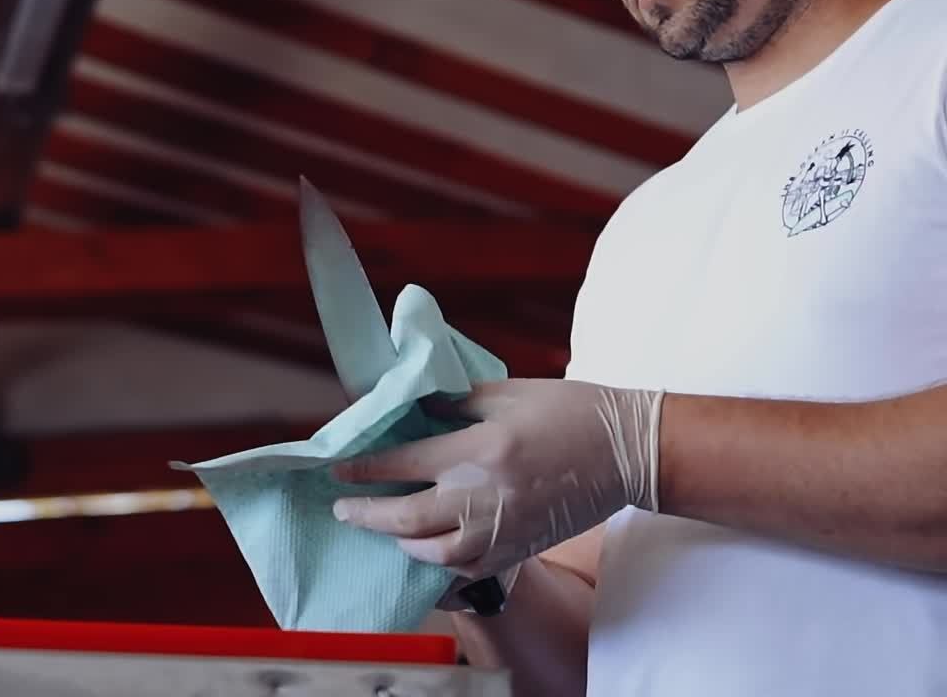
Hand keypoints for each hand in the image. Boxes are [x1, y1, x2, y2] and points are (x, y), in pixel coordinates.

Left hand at [332, 379, 662, 579]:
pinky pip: (469, 570)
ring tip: (384, 530)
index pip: (405, 463)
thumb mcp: (504, 392)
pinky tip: (426, 555)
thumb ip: (453, 403)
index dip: (365, 468)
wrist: (625, 449)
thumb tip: (412, 410)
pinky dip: (440, 567)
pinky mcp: (521, 548)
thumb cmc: (566, 409)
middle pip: (408, 518)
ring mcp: (504, 529)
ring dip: (400, 544)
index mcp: (479, 448)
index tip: (338, 470)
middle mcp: (485, 495)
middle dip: (368, 515)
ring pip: (435, 554)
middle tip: (342, 510)